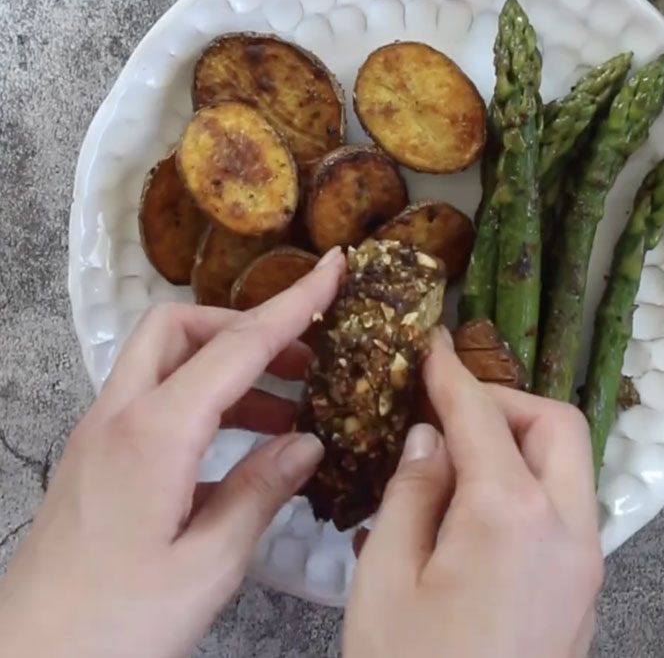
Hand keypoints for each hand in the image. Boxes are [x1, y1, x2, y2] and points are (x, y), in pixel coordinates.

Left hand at [0, 246, 344, 657]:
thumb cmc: (115, 623)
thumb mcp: (207, 566)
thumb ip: (260, 492)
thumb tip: (307, 443)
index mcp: (154, 433)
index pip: (237, 346)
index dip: (294, 305)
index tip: (335, 269)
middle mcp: (121, 416)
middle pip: (180, 327)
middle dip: (246, 327)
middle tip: (304, 360)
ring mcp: (103, 434)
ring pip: (167, 361)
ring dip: (231, 370)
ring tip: (291, 413)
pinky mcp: (99, 457)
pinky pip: (158, 401)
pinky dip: (207, 403)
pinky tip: (245, 450)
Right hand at [344, 327, 602, 657]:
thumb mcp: (385, 578)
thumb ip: (412, 492)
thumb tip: (431, 439)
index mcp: (511, 515)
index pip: (480, 416)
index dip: (450, 373)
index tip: (429, 344)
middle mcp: (566, 528)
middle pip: (555, 425)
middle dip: (503, 402)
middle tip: (448, 412)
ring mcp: (584, 561)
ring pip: (569, 465)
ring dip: (520, 441)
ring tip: (458, 454)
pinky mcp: (583, 589)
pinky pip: (565, 506)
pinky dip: (529, 481)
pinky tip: (477, 504)